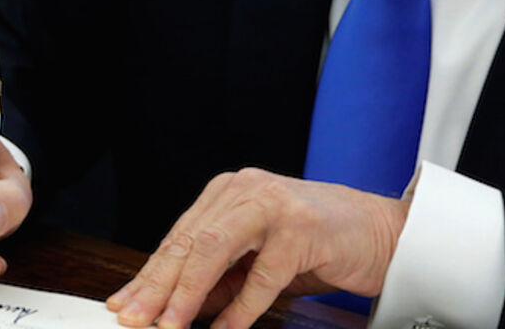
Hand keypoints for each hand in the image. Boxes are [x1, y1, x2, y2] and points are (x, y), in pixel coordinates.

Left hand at [106, 168, 408, 328]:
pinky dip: (239, 309)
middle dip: (158, 286)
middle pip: (189, 241)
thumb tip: (172, 308)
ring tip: (168, 326)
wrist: (381, 232)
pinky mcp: (301, 230)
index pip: (179, 236)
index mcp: (230, 192)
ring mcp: (273, 206)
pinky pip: (260, 276)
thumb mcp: (258, 260)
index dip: (149, 274)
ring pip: (214, 250)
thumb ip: (220, 278)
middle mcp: (246, 190)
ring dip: (187, 294)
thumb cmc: (318, 244)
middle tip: (133, 318)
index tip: (123, 303)